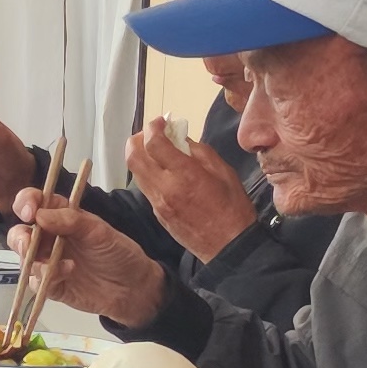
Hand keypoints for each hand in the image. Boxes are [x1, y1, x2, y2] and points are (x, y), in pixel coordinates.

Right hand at [8, 185, 162, 326]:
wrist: (132, 288)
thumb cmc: (118, 253)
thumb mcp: (99, 231)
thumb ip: (71, 220)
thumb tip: (39, 215)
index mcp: (60, 216)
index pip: (33, 202)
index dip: (25, 203)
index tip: (28, 212)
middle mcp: (49, 238)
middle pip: (20, 233)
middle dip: (19, 237)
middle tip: (28, 242)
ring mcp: (48, 262)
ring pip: (23, 259)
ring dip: (32, 260)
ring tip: (52, 263)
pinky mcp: (50, 285)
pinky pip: (36, 281)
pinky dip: (47, 276)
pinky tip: (67, 272)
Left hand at [127, 115, 259, 261]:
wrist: (229, 246)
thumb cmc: (233, 207)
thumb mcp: (224, 171)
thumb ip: (199, 151)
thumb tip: (180, 139)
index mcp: (185, 174)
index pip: (154, 143)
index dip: (154, 126)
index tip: (161, 121)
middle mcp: (165, 188)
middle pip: (133, 156)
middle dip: (138, 138)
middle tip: (153, 134)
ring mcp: (158, 203)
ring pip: (135, 172)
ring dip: (141, 155)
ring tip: (157, 150)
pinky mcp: (157, 213)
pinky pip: (145, 187)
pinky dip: (149, 172)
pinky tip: (164, 171)